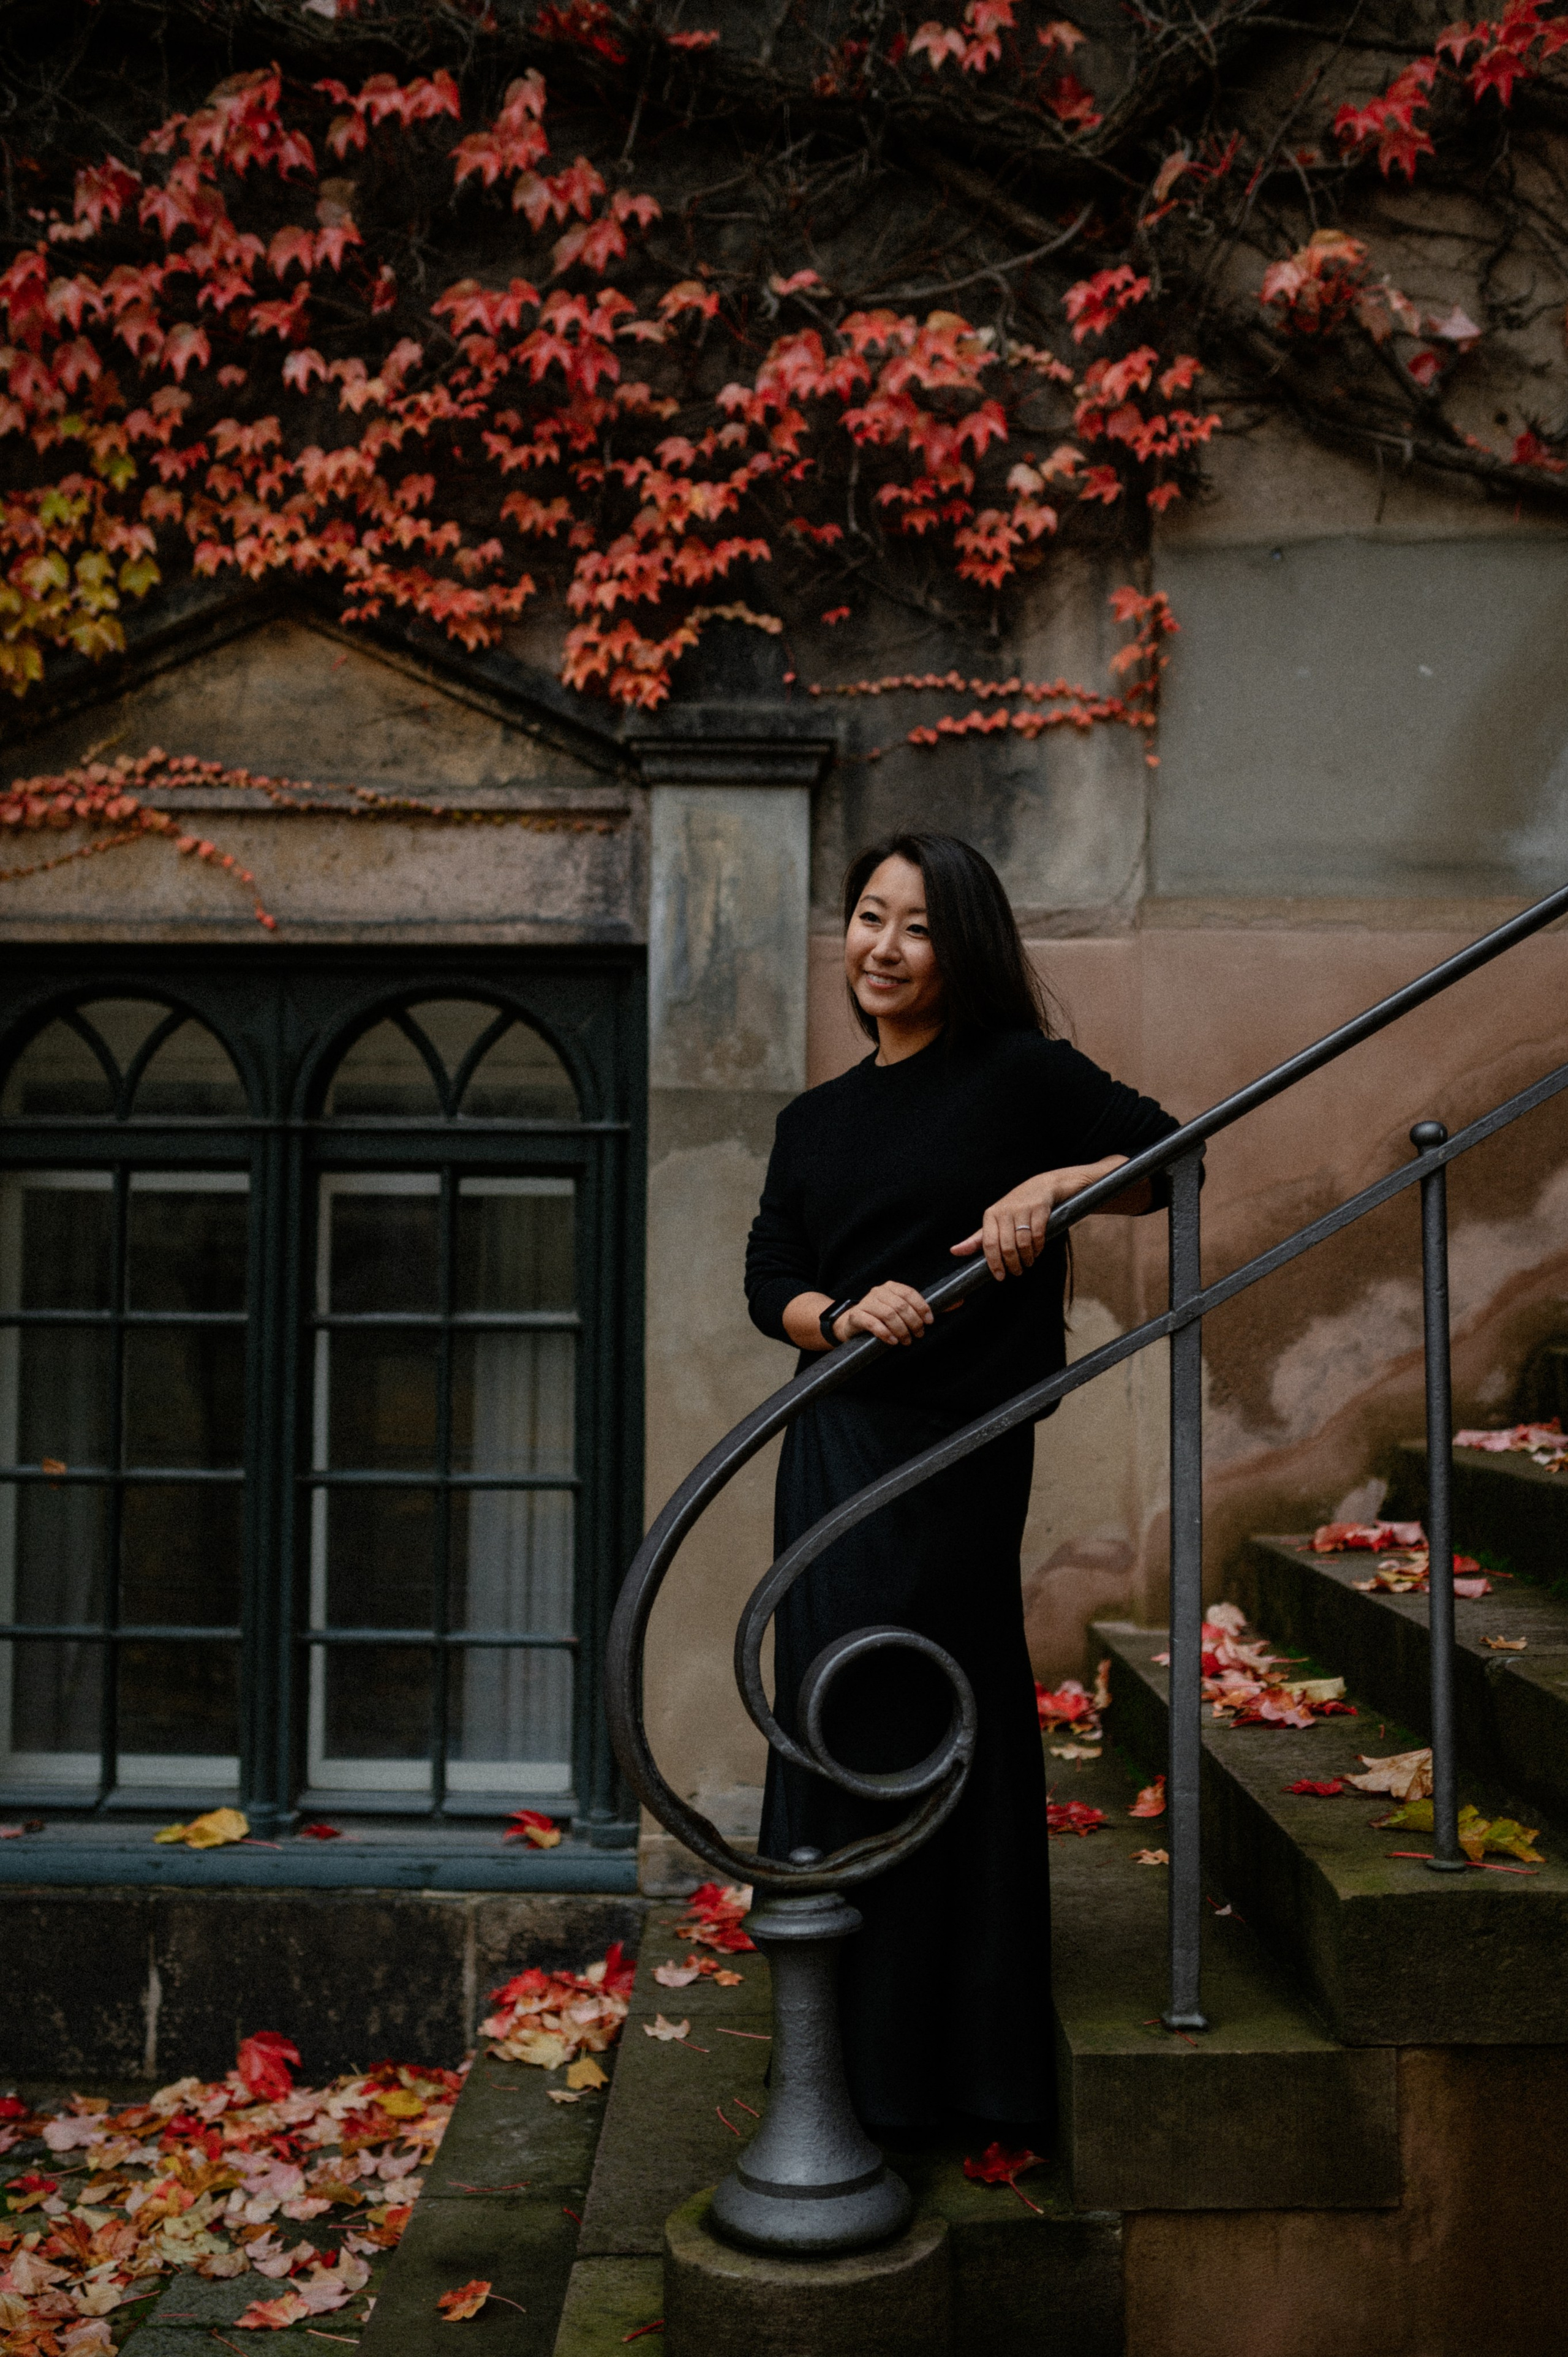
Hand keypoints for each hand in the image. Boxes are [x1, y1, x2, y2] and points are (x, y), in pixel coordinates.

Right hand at [835, 1280, 934, 1346]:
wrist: (851, 1324)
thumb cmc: (881, 1318)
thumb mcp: (902, 1311)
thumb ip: (926, 1309)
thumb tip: (959, 1302)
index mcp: (891, 1287)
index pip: (909, 1293)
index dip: (922, 1307)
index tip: (929, 1321)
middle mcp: (878, 1292)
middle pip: (900, 1306)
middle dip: (913, 1322)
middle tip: (919, 1335)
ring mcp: (865, 1303)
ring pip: (888, 1314)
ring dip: (901, 1330)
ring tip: (906, 1341)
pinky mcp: (856, 1316)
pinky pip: (872, 1323)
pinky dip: (885, 1333)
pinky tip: (892, 1341)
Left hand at [950, 1156, 1130, 1279]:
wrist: (1042, 1186)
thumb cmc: (1015, 1208)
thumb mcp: (995, 1221)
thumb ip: (977, 1239)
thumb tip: (954, 1251)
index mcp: (991, 1215)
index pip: (988, 1244)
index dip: (994, 1263)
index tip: (999, 1276)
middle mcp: (1005, 1211)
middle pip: (1006, 1246)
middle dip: (1013, 1264)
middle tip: (1017, 1272)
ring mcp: (1022, 1210)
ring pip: (1022, 1243)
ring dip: (1027, 1258)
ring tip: (1028, 1263)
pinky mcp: (1039, 1209)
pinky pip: (1037, 1235)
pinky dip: (1038, 1248)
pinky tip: (1037, 1251)